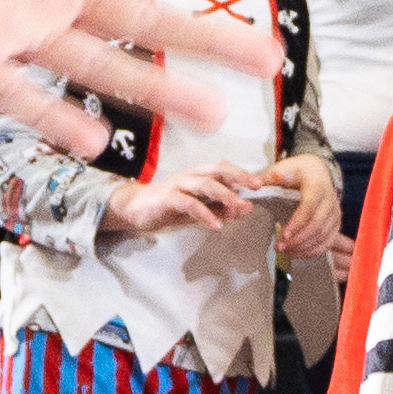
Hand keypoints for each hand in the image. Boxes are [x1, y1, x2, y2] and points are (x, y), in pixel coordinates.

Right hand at [103, 168, 254, 240]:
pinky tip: (216, 225)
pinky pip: (188, 203)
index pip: (223, 168)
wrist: (133, 208)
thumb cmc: (168, 207)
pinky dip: (204, 213)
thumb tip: (245, 209)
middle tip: (255, 187)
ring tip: (240, 208)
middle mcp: (190, 175)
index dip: (242, 173)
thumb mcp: (198, 210)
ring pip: (205, 184)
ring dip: (225, 195)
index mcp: (198, 175)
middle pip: (217, 170)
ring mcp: (177, 185)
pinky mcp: (166, 198)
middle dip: (238, 177)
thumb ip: (220, 209)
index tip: (260, 183)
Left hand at [268, 154, 345, 256]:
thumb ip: (270, 176)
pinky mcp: (334, 224)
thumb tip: (257, 183)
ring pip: (323, 236)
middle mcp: (329, 199)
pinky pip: (327, 242)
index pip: (310, 205)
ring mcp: (334, 213)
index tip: (284, 233)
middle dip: (298, 239)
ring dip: (303, 246)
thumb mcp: (284, 168)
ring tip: (284, 250)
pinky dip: (311, 251)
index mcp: (316, 184)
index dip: (298, 221)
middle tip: (279, 246)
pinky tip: (296, 252)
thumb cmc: (299, 172)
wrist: (317, 173)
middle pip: (318, 224)